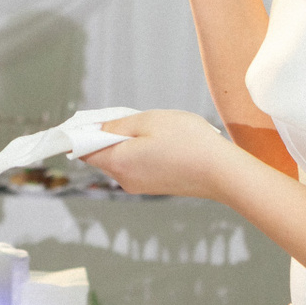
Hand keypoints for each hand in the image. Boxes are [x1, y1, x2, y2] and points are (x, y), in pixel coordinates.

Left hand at [80, 110, 239, 199]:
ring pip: (121, 158)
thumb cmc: (188, 142)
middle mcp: (124, 180)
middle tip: (133, 118)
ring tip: (156, 129)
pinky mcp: (153, 186)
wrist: (223, 172)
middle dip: (110, 134)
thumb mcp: (149, 121)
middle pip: (103, 154)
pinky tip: (164, 142)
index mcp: (118, 163)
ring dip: (129, 141)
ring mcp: (139, 186)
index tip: (89, 119)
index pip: (84, 150)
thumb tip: (97, 129)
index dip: (82, 133)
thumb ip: (117, 125)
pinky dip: (141, 151)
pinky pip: (136, 165)